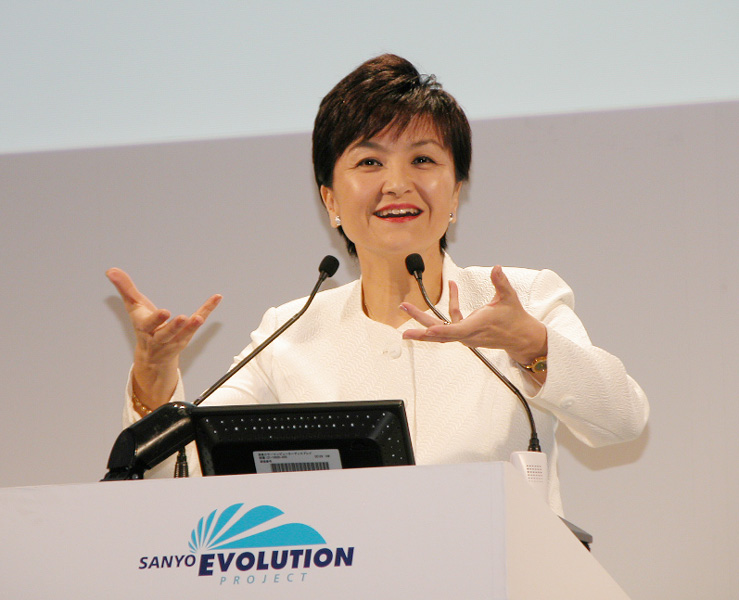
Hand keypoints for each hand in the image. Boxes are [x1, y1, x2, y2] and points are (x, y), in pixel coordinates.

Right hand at [106, 268, 221, 406]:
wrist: (152, 356)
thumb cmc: (143, 326)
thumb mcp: (133, 307)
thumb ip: (125, 288)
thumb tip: (110, 270)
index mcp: (144, 328)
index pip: (149, 324)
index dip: (156, 319)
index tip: (165, 312)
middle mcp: (159, 337)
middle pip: (166, 333)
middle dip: (173, 327)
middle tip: (182, 319)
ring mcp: (174, 340)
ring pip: (183, 335)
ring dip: (191, 327)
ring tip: (199, 318)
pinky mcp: (186, 337)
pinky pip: (197, 325)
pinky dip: (207, 310)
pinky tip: (216, 298)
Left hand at [400, 265, 546, 364]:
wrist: (520, 337)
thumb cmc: (515, 318)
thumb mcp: (509, 298)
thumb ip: (500, 282)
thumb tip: (496, 267)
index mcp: (477, 326)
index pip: (455, 330)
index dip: (440, 331)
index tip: (426, 331)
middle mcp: (467, 334)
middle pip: (440, 334)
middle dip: (421, 330)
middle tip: (403, 330)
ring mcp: (465, 334)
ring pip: (441, 329)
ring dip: (424, 320)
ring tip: (407, 308)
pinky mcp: (466, 332)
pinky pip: (453, 319)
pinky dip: (452, 304)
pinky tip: (453, 286)